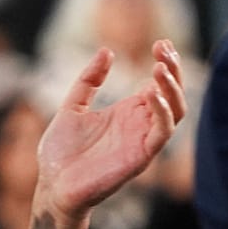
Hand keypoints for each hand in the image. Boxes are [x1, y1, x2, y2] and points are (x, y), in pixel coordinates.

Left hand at [36, 41, 183, 220]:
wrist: (52, 185)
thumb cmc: (61, 152)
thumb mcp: (72, 106)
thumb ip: (89, 80)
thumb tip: (107, 51)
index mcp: (128, 113)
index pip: (158, 85)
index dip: (165, 64)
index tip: (161, 42)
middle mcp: (140, 126)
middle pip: (172, 95)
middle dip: (173, 70)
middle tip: (163, 48)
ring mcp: (142, 141)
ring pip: (175, 112)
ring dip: (172, 88)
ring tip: (160, 66)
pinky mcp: (140, 157)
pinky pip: (161, 133)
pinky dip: (162, 112)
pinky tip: (150, 93)